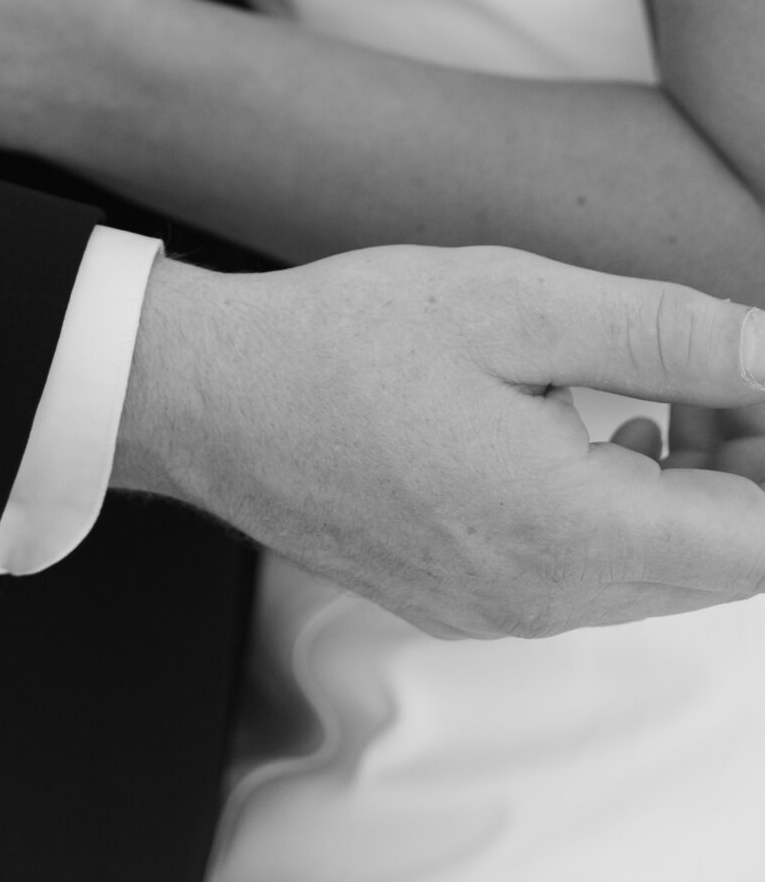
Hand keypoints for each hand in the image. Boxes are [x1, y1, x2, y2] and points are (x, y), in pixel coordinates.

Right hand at [117, 245, 764, 637]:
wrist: (206, 398)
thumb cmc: (343, 338)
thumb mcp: (511, 303)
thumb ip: (662, 332)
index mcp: (571, 530)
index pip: (758, 542)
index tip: (750, 374)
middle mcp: (548, 598)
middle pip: (723, 567)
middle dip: (748, 468)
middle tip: (725, 365)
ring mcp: (504, 612)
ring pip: (661, 575)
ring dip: (692, 490)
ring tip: (665, 384)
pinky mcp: (467, 603)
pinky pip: (593, 579)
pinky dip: (627, 511)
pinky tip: (591, 425)